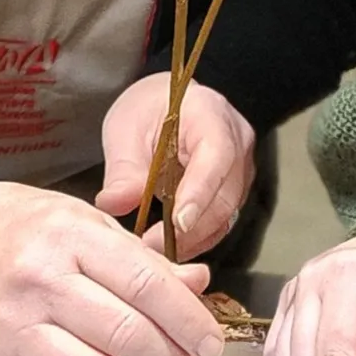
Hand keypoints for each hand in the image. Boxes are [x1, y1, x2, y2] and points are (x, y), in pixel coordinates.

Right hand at [0, 179, 224, 355]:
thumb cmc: (29, 228)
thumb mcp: (89, 225)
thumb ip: (143, 260)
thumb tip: (198, 286)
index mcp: (71, 238)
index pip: (146, 285)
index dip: (189, 320)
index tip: (212, 342)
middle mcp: (41, 284)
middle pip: (124, 334)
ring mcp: (14, 329)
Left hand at [94, 73, 255, 256]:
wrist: (165, 105)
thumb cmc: (149, 110)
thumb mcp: (125, 130)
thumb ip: (122, 169)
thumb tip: (114, 202)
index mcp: (210, 114)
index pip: (215, 156)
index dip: (198, 193)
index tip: (177, 223)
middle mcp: (236, 141)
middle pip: (225, 194)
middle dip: (190, 228)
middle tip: (152, 246)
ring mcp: (240, 167)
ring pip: (226, 214)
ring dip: (193, 238)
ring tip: (156, 250)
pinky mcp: (235, 189)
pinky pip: (222, 220)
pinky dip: (197, 238)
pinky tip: (170, 245)